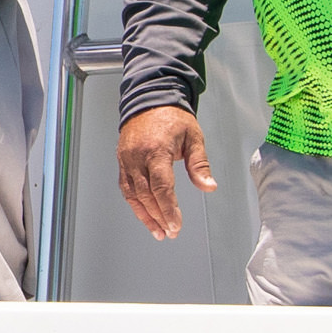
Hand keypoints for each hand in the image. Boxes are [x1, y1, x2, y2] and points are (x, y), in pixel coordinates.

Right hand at [116, 105, 212, 238]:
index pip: (161, 186)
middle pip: (146, 195)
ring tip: (158, 231)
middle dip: (159, 217)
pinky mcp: (122, 161)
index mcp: (157, 150)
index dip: (168, 209)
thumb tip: (209, 186)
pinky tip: (145, 215)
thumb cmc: (172, 117)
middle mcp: (138, 156)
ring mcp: (127, 160)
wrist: (149, 100)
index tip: (176, 225)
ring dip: (146, 216)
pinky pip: (126, 188)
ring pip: (133, 195)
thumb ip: (200, 164)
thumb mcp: (193, 137)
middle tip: (170, 232)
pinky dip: (135, 205)